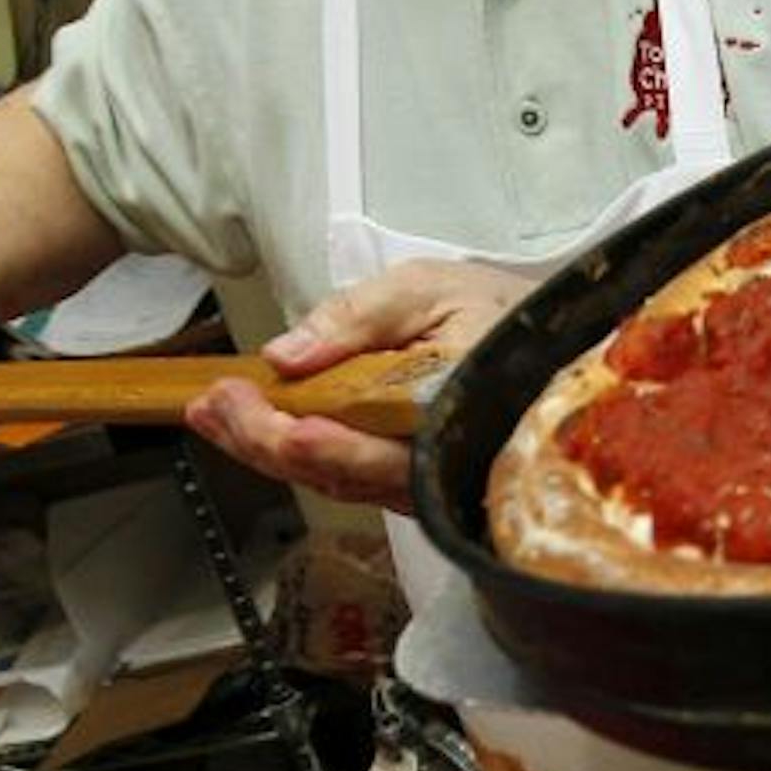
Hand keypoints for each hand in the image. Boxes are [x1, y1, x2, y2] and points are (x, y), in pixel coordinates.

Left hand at [185, 260, 533, 512]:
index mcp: (452, 413)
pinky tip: (253, 427)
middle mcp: (439, 462)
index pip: (374, 449)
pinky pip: (346, 479)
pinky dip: (293, 456)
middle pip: (339, 474)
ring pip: (336, 483)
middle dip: (265, 443)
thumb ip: (360, 315)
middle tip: (214, 406)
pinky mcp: (411, 479)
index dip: (313, 442)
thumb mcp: (430, 287)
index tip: (259, 409)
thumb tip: (288, 354)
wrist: (555, 338)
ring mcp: (425, 479)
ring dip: (266, 452)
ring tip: (215, 413)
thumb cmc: (501, 312)